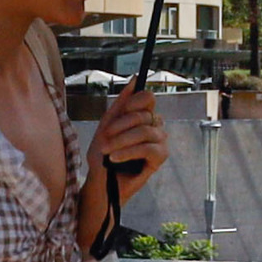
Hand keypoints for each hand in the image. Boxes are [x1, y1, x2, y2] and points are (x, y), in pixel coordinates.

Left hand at [90, 76, 166, 199]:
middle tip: (104, 139)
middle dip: (120, 127)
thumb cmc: (103, 155)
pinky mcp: (160, 157)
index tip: (115, 118)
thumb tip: (135, 79)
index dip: (132, 103)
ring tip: (107, 152)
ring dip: (121, 141)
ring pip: (145, 131)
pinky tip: (115, 159)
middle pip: (144, 114)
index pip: (147, 98)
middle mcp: (154, 126)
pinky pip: (148, 148)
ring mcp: (159, 141)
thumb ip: (121, 103)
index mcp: (142, 115)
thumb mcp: (106, 126)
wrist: (101, 182)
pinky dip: (129, 152)